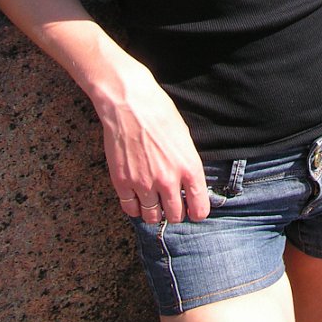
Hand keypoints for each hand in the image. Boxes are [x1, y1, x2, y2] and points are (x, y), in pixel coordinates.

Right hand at [96, 64, 209, 223]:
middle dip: (176, 212)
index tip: (193, 209)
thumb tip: (189, 186)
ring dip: (155, 213)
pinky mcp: (122, 182)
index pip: (200, 209)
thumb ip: (188, 165)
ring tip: (154, 202)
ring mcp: (144, 183)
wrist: (130, 103)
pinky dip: (135, 208)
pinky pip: (130, 209)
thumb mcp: (185, 138)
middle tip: (172, 204)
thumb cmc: (161, 114)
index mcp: (189, 168)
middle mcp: (168, 180)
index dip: (197, 212)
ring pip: (152, 217)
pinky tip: (137, 198)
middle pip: (175, 216)